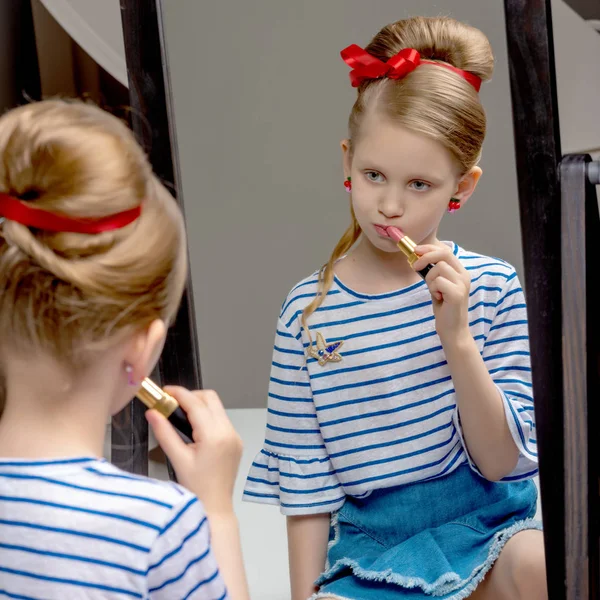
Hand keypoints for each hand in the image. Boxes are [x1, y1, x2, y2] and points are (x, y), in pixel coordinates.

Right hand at [146, 387, 242, 516]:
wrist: (216, 508)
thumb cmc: (196, 488)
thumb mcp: (177, 459)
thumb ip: (164, 433)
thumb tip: (152, 412)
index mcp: (214, 435)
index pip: (196, 403)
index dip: (179, 393)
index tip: (164, 391)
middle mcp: (229, 432)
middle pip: (210, 398)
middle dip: (190, 397)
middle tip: (171, 405)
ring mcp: (235, 436)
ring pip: (217, 407)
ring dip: (199, 406)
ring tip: (180, 418)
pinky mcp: (236, 441)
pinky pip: (221, 419)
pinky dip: (207, 417)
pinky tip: (194, 429)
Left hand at [412, 244, 470, 341]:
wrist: (452, 329)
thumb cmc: (444, 307)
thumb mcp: (437, 285)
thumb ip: (432, 272)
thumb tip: (417, 257)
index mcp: (460, 271)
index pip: (445, 250)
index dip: (429, 248)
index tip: (416, 250)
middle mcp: (464, 275)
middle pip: (444, 253)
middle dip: (426, 257)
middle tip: (415, 266)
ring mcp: (462, 283)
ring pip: (439, 267)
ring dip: (430, 279)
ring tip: (434, 291)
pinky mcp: (458, 293)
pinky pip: (438, 281)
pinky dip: (433, 288)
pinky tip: (438, 298)